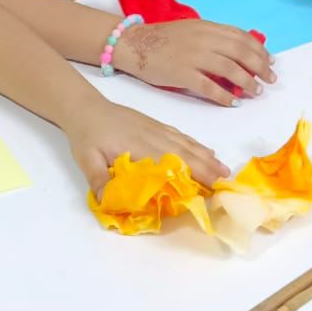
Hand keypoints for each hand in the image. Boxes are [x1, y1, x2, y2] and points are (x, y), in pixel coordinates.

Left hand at [65, 100, 230, 192]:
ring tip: (223, 169)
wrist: (85, 108)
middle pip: (185, 153)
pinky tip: (205, 151)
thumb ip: (98, 179)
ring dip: (205, 156)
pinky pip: (180, 136)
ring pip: (186, 144)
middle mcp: (153, 137)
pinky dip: (195, 144)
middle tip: (226, 181)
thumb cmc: (86, 135)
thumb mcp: (87, 159)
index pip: (170, 162)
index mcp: (139, 146)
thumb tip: (109, 202)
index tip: (208, 185)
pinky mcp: (156, 125)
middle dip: (206, 167)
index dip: (190, 173)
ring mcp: (156, 130)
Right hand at [118, 19, 274, 105]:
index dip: (259, 50)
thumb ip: (213, 37)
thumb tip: (238, 52)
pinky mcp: (182, 74)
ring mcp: (193, 56)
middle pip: (241, 52)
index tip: (270, 62)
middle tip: (269, 80)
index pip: (241, 37)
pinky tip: (232, 103)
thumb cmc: (163, 39)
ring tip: (255, 92)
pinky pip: (209, 87)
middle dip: (259, 67)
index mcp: (207, 27)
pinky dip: (224, 96)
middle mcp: (204, 39)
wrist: (134, 43)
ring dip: (247, 82)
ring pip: (230, 69)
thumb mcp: (192, 30)